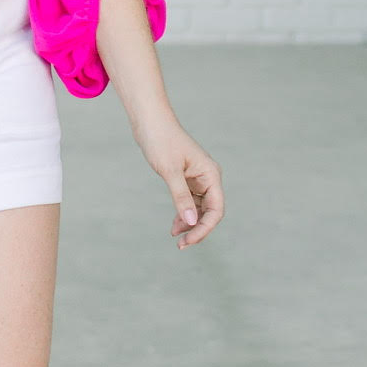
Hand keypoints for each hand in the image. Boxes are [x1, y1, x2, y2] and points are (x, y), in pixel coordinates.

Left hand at [141, 121, 223, 248]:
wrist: (149, 121)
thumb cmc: (161, 140)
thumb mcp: (170, 171)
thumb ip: (181, 197)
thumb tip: (192, 222)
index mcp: (211, 174)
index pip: (216, 209)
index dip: (204, 228)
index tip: (188, 240)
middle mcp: (208, 177)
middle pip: (210, 212)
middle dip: (197, 229)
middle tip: (181, 245)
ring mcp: (198, 178)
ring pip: (200, 208)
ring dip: (190, 223)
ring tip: (175, 236)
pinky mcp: (186, 178)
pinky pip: (190, 201)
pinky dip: (184, 214)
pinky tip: (175, 225)